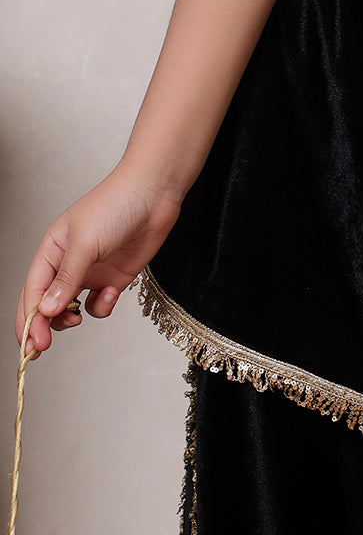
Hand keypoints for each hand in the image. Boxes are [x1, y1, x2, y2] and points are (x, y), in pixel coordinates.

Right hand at [15, 164, 182, 360]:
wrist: (155, 194)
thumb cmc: (115, 205)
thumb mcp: (85, 241)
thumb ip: (66, 278)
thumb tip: (45, 311)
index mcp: (52, 250)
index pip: (32, 291)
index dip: (29, 319)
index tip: (32, 344)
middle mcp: (68, 264)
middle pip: (46, 304)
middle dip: (43, 326)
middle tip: (45, 347)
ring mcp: (91, 272)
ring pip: (70, 308)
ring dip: (71, 318)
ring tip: (77, 316)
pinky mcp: (113, 278)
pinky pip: (98, 304)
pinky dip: (102, 306)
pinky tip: (111, 292)